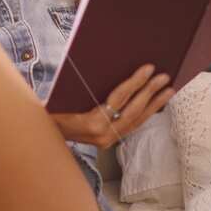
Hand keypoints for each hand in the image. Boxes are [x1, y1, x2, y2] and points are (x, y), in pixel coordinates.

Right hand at [52, 63, 174, 146]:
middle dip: (151, 92)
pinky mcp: (108, 142)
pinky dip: (144, 114)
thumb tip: (105, 68)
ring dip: (154, 104)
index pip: (119, 98)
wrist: (41, 139)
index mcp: (91, 123)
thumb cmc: (49, 114)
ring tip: (169, 90)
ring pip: (136, 121)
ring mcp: (107, 141)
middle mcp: (103, 135)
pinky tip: (154, 105)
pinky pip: (131, 126)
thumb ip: (82, 88)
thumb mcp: (61, 98)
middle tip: (165, 77)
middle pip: (133, 110)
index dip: (136, 82)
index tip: (149, 68)